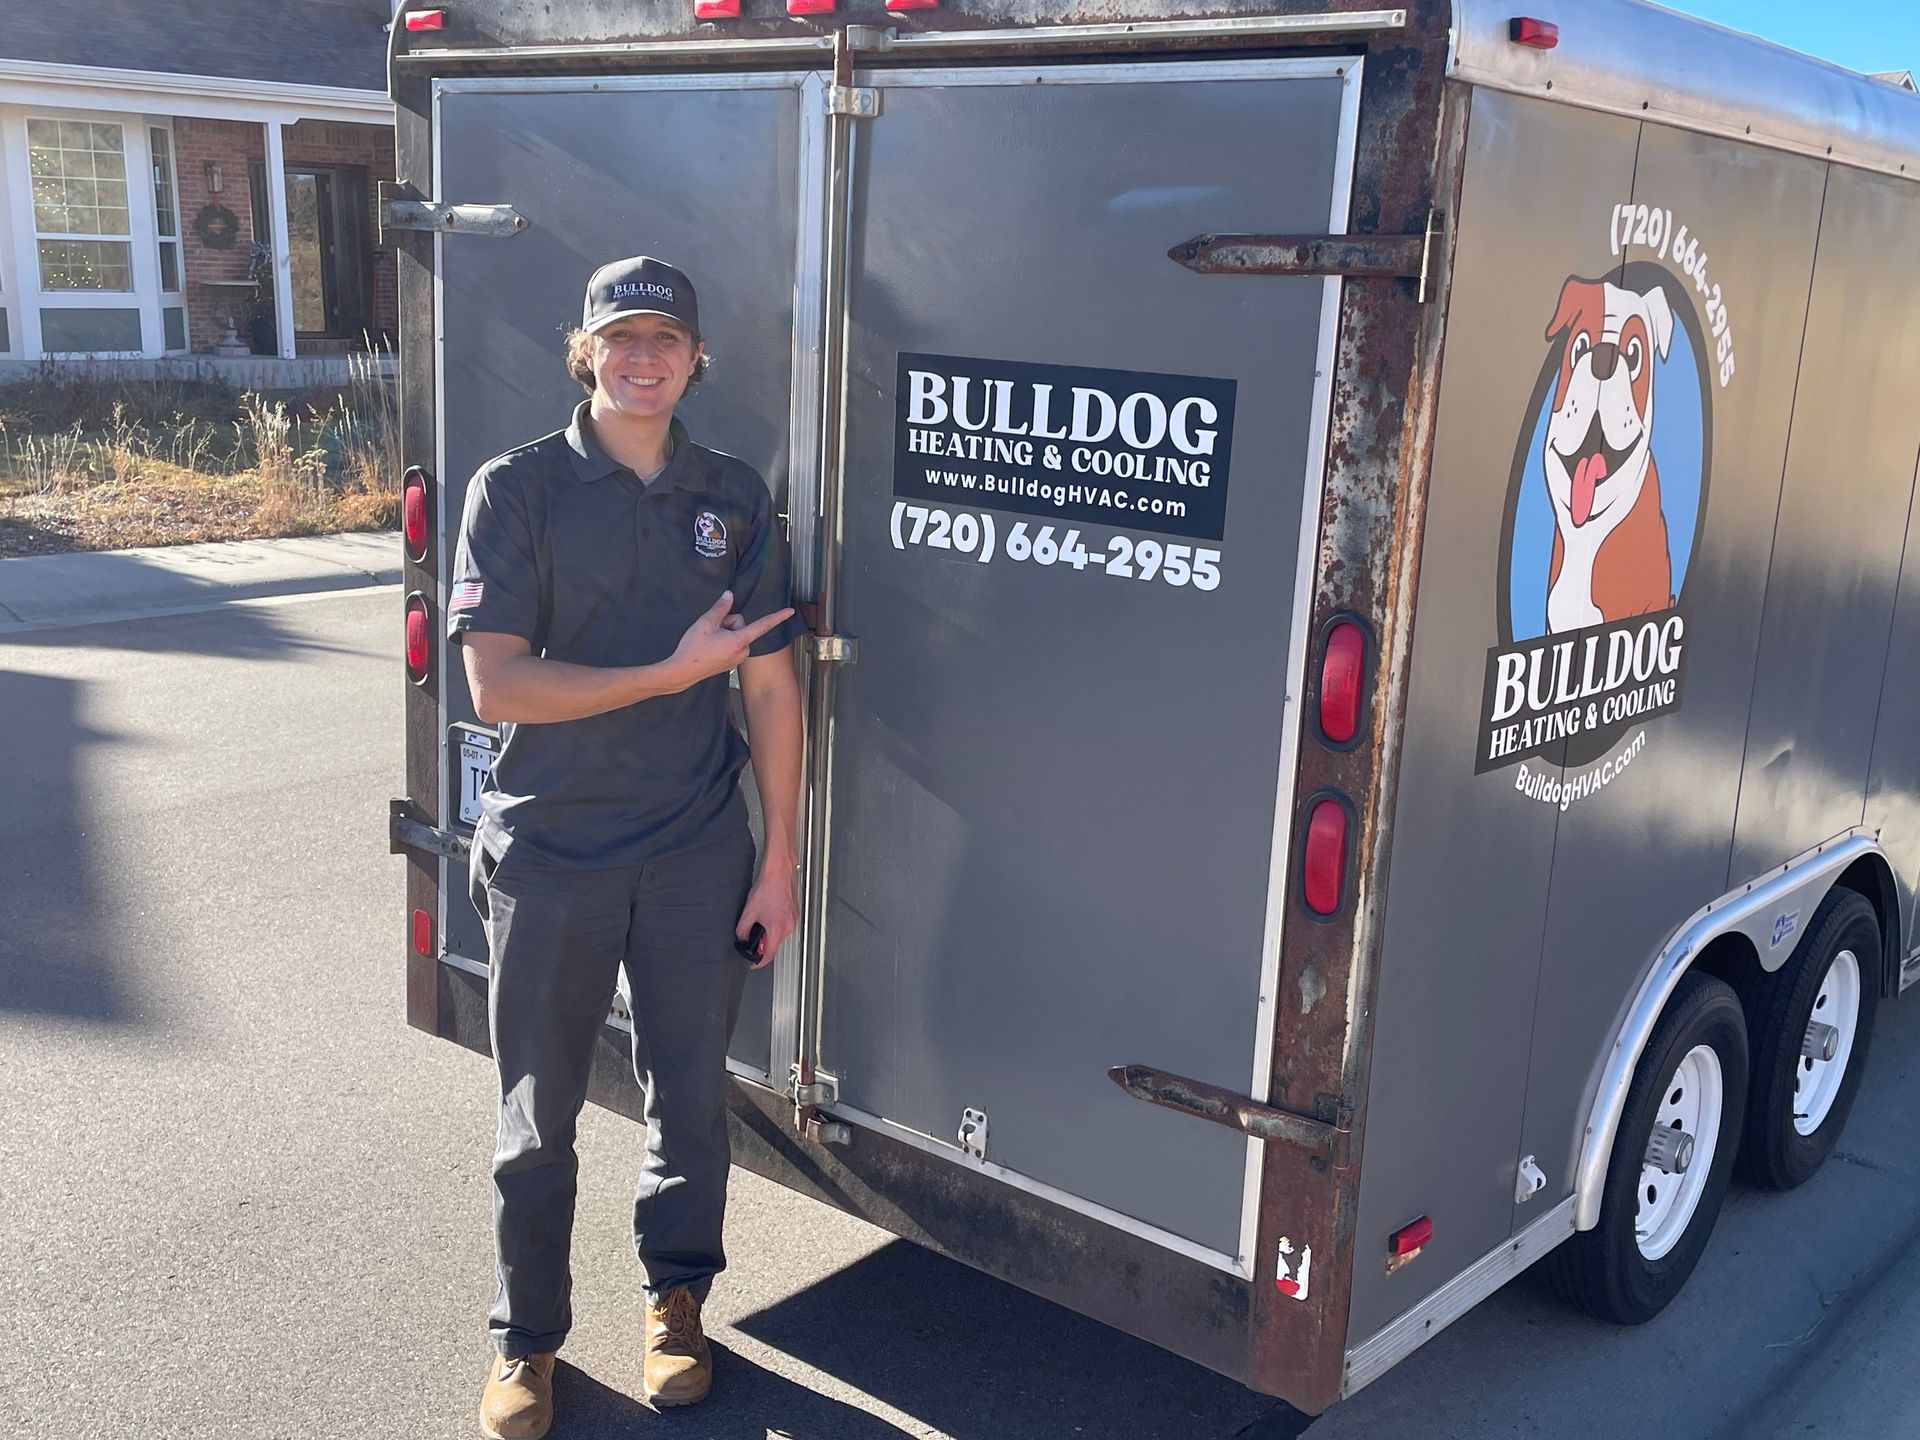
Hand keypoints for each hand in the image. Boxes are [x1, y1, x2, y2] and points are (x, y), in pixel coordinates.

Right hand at [668, 591, 794, 689]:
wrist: (682, 672)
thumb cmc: (693, 649)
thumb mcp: (705, 623)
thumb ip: (720, 607)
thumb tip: (729, 595)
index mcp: (739, 641)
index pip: (763, 625)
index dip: (777, 617)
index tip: (790, 612)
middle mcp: (743, 651)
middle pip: (741, 625)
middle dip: (728, 623)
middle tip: (712, 631)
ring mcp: (738, 658)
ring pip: (736, 634)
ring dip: (725, 633)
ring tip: (709, 641)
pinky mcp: (732, 662)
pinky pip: (732, 644)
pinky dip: (723, 641)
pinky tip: (710, 647)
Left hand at [735, 863, 797, 969]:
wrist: (779, 872)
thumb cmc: (768, 887)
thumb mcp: (748, 911)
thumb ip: (742, 930)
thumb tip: (741, 938)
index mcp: (777, 929)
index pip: (769, 955)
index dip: (758, 962)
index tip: (753, 963)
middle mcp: (788, 927)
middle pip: (774, 945)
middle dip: (762, 943)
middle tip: (753, 933)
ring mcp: (794, 920)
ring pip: (779, 935)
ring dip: (769, 932)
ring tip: (761, 917)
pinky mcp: (795, 914)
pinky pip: (784, 926)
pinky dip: (775, 924)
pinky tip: (769, 912)